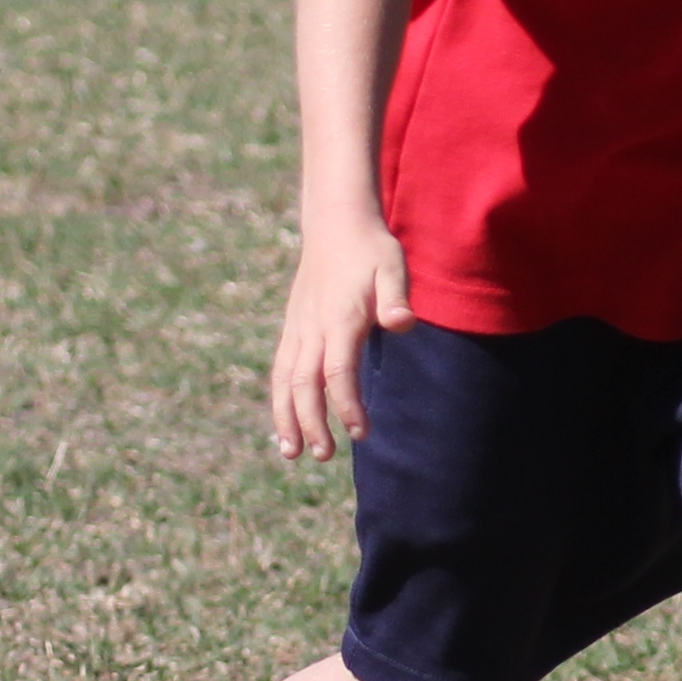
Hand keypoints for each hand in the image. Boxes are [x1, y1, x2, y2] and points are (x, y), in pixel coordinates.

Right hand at [269, 217, 413, 460]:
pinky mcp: (292, 329)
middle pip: (304, 383)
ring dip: (286, 418)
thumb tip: (401, 324)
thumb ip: (396, 298)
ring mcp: (297, 328)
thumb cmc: (371, 250)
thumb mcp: (392, 267)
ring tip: (293, 453)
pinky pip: (280, 370)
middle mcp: (312, 327)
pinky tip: (286, 426)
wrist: (335, 224)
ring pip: (285, 380)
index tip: (360, 432)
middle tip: (325, 455)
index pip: (338, 370)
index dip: (347, 404)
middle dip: (311, 422)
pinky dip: (280, 399)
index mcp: (339, 317)